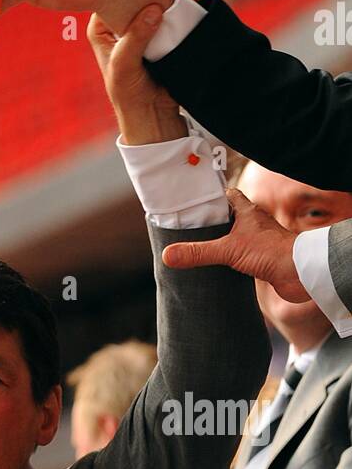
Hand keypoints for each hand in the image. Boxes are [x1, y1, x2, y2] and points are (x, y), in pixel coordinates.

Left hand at [87, 5, 184, 143]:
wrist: (153, 114)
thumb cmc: (128, 93)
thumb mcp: (124, 66)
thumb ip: (136, 37)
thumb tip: (154, 9)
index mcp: (103, 27)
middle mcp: (123, 22)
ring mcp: (145, 26)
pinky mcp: (166, 32)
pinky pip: (174, 10)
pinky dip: (183, 0)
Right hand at [161, 186, 309, 300]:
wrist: (300, 273)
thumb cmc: (272, 252)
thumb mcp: (228, 250)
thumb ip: (198, 252)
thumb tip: (168, 255)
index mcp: (247, 212)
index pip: (228, 195)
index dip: (212, 196)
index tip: (194, 199)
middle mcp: (254, 224)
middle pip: (229, 217)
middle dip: (212, 221)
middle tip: (191, 226)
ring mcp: (259, 242)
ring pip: (235, 237)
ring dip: (221, 241)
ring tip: (199, 246)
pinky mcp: (262, 260)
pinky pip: (242, 256)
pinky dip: (230, 260)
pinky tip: (218, 267)